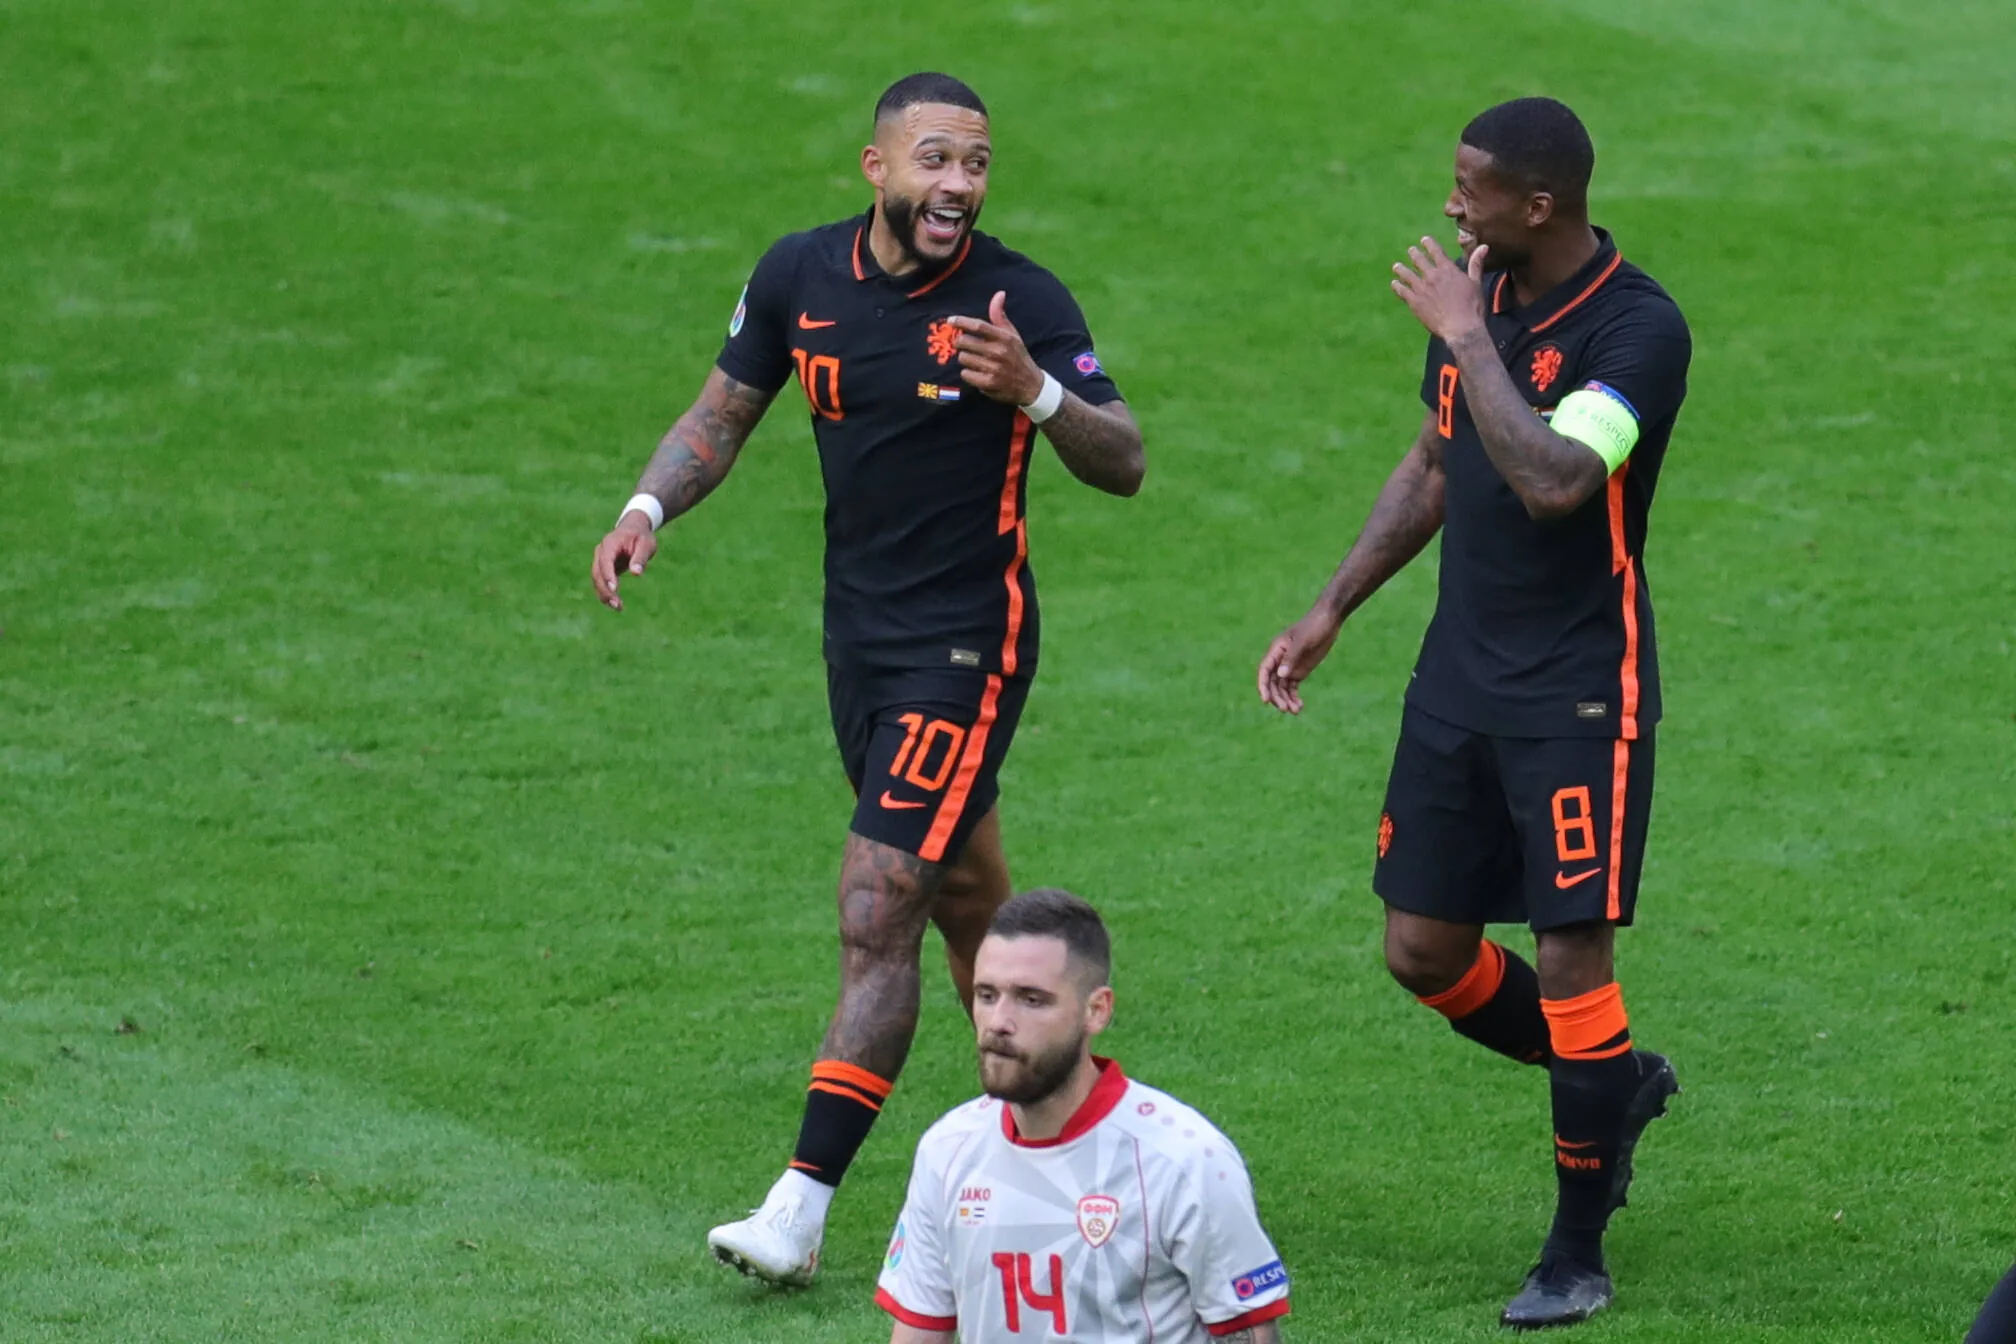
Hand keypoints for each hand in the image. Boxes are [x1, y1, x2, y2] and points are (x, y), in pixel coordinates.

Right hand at [590, 512, 658, 611]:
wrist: (634, 530)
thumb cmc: (642, 537)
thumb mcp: (646, 544)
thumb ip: (640, 557)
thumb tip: (637, 573)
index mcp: (610, 543)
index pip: (605, 560)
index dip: (608, 575)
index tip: (614, 589)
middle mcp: (601, 552)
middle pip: (597, 573)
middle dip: (605, 590)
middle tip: (617, 605)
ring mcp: (600, 560)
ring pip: (597, 580)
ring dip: (604, 595)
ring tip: (618, 607)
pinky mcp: (604, 568)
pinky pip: (601, 582)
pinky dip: (606, 593)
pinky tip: (615, 604)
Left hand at [949, 291, 1044, 405]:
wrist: (1030, 385)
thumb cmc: (1018, 356)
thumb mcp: (1012, 335)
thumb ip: (1000, 316)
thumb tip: (999, 294)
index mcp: (1004, 338)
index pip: (978, 326)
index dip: (961, 322)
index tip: (950, 320)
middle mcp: (999, 352)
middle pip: (965, 341)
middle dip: (961, 343)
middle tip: (966, 345)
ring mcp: (994, 369)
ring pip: (963, 358)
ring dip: (966, 359)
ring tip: (976, 361)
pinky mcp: (989, 383)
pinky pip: (966, 374)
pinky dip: (969, 374)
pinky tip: (978, 373)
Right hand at [1257, 609, 1344, 714]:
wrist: (1328, 621)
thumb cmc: (1314, 626)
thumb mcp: (1303, 641)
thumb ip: (1291, 657)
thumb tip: (1280, 676)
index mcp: (1276, 650)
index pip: (1264, 670)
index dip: (1263, 686)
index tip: (1266, 700)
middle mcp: (1280, 660)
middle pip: (1272, 683)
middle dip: (1277, 697)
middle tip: (1285, 709)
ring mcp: (1289, 667)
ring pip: (1282, 688)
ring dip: (1286, 700)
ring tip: (1295, 711)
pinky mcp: (1299, 672)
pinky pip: (1292, 688)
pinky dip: (1294, 697)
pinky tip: (1300, 706)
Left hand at [1392, 236, 1488, 342]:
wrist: (1461, 327)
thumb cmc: (1472, 306)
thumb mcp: (1476, 283)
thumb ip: (1476, 264)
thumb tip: (1484, 246)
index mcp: (1448, 270)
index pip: (1436, 252)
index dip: (1429, 244)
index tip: (1424, 240)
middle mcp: (1432, 276)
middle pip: (1420, 261)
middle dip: (1415, 254)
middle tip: (1411, 250)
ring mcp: (1422, 289)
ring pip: (1408, 275)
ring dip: (1402, 269)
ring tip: (1397, 266)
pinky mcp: (1414, 302)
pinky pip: (1403, 291)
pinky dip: (1397, 286)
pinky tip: (1394, 284)